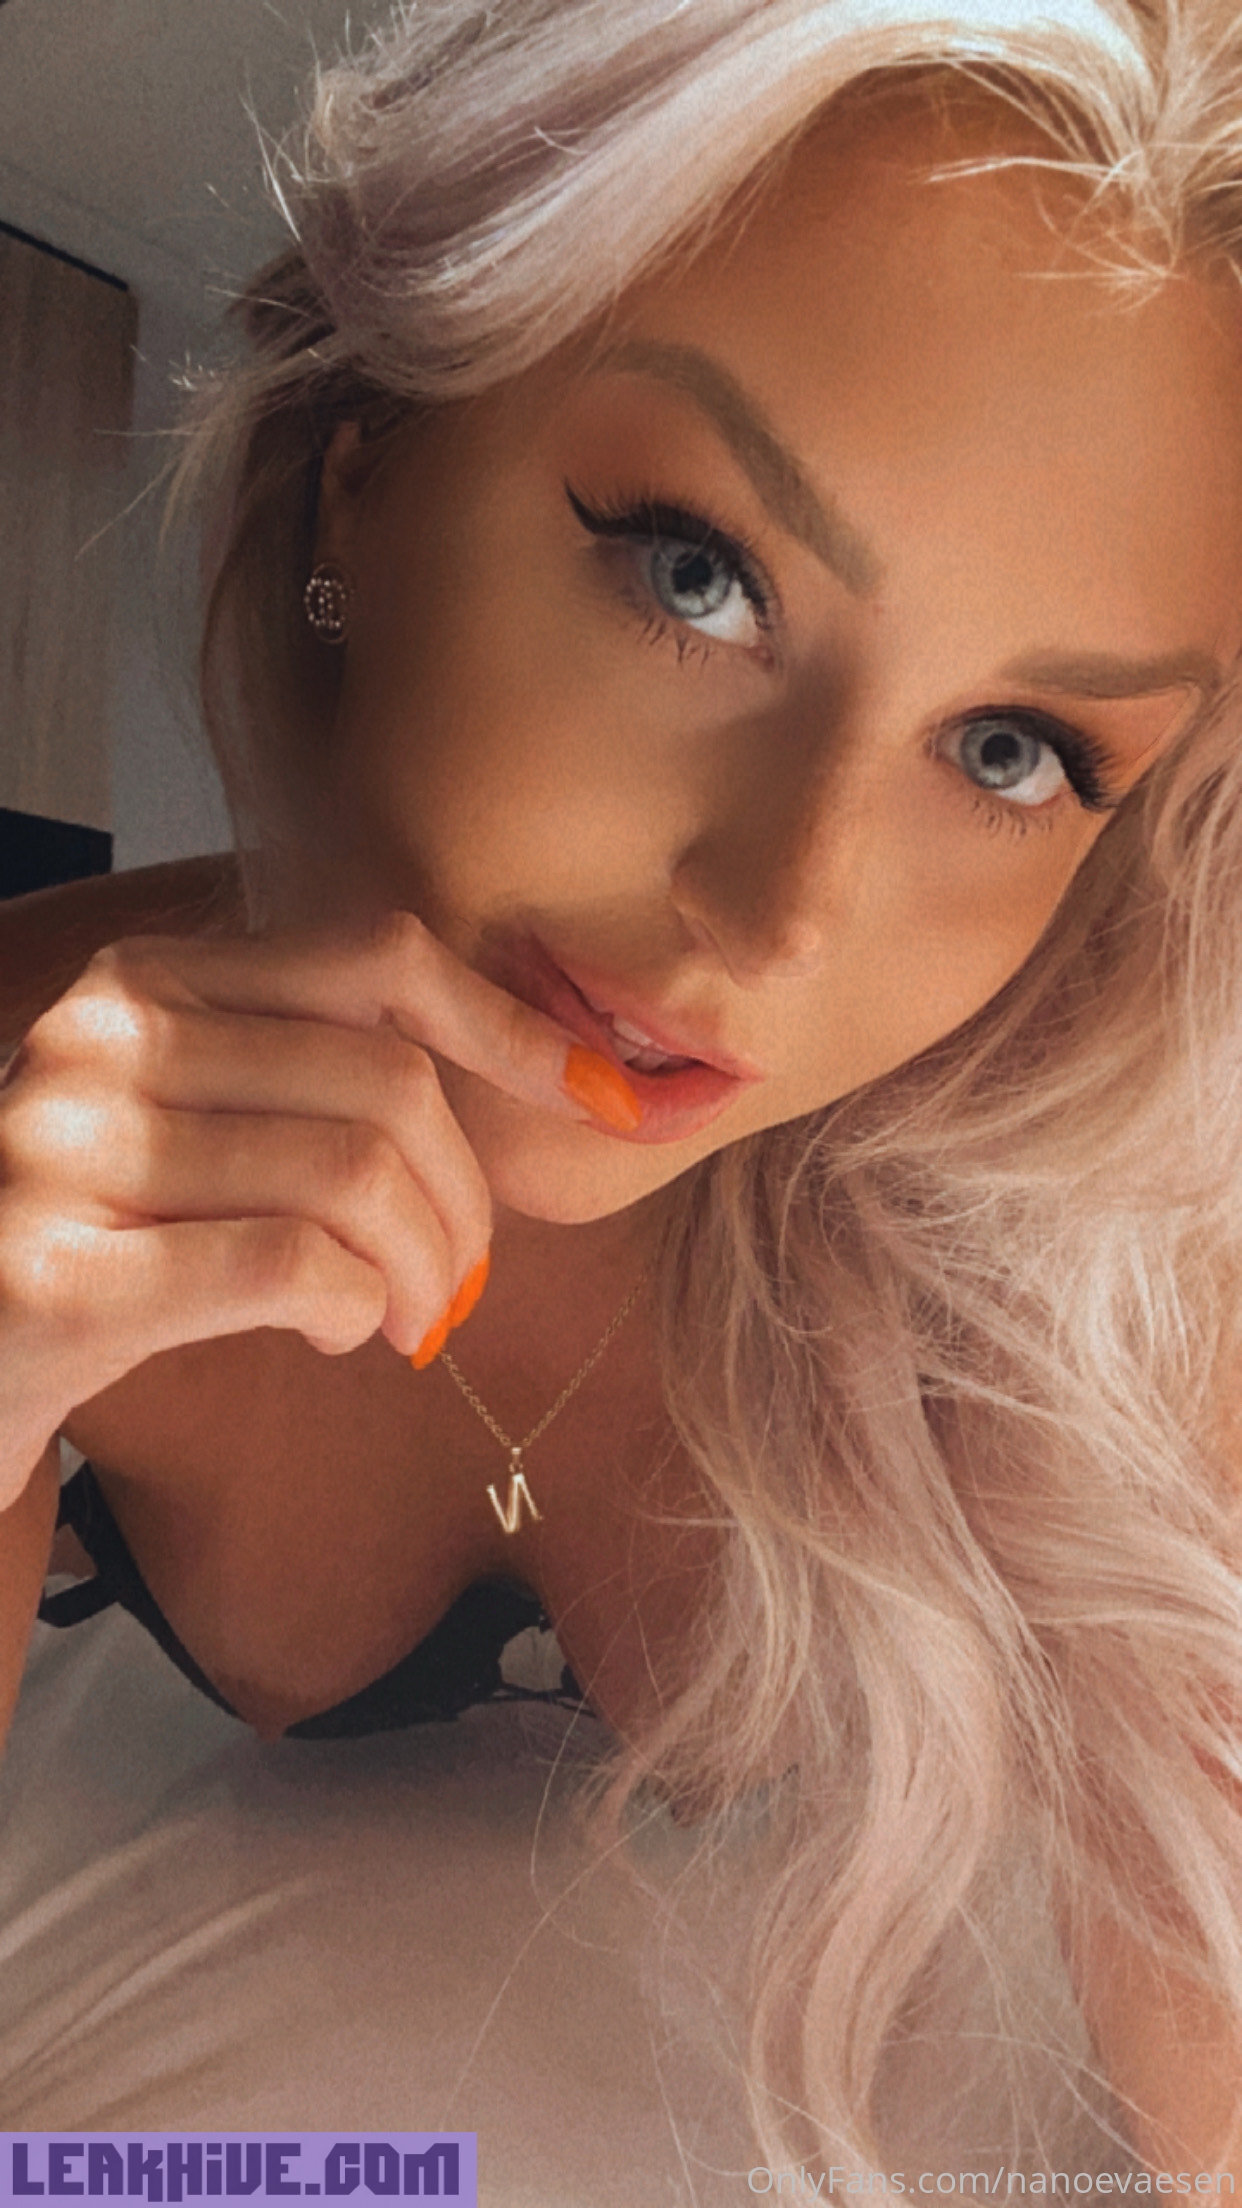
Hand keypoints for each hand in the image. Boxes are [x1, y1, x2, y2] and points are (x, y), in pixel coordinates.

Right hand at [0, 907, 638, 1512]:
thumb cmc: (100, 1242)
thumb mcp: (195, 1127)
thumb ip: (316, 1083)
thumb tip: (536, 1084)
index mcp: (148, 982)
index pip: (377, 960)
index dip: (509, 1029)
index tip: (600, 1100)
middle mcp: (100, 1041)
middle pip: (385, 1084)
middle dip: (463, 1202)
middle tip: (458, 1282)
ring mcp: (65, 1150)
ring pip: (351, 1177)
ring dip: (420, 1272)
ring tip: (400, 1318)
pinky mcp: (54, 1275)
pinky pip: (287, 1266)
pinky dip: (352, 1308)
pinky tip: (336, 1332)